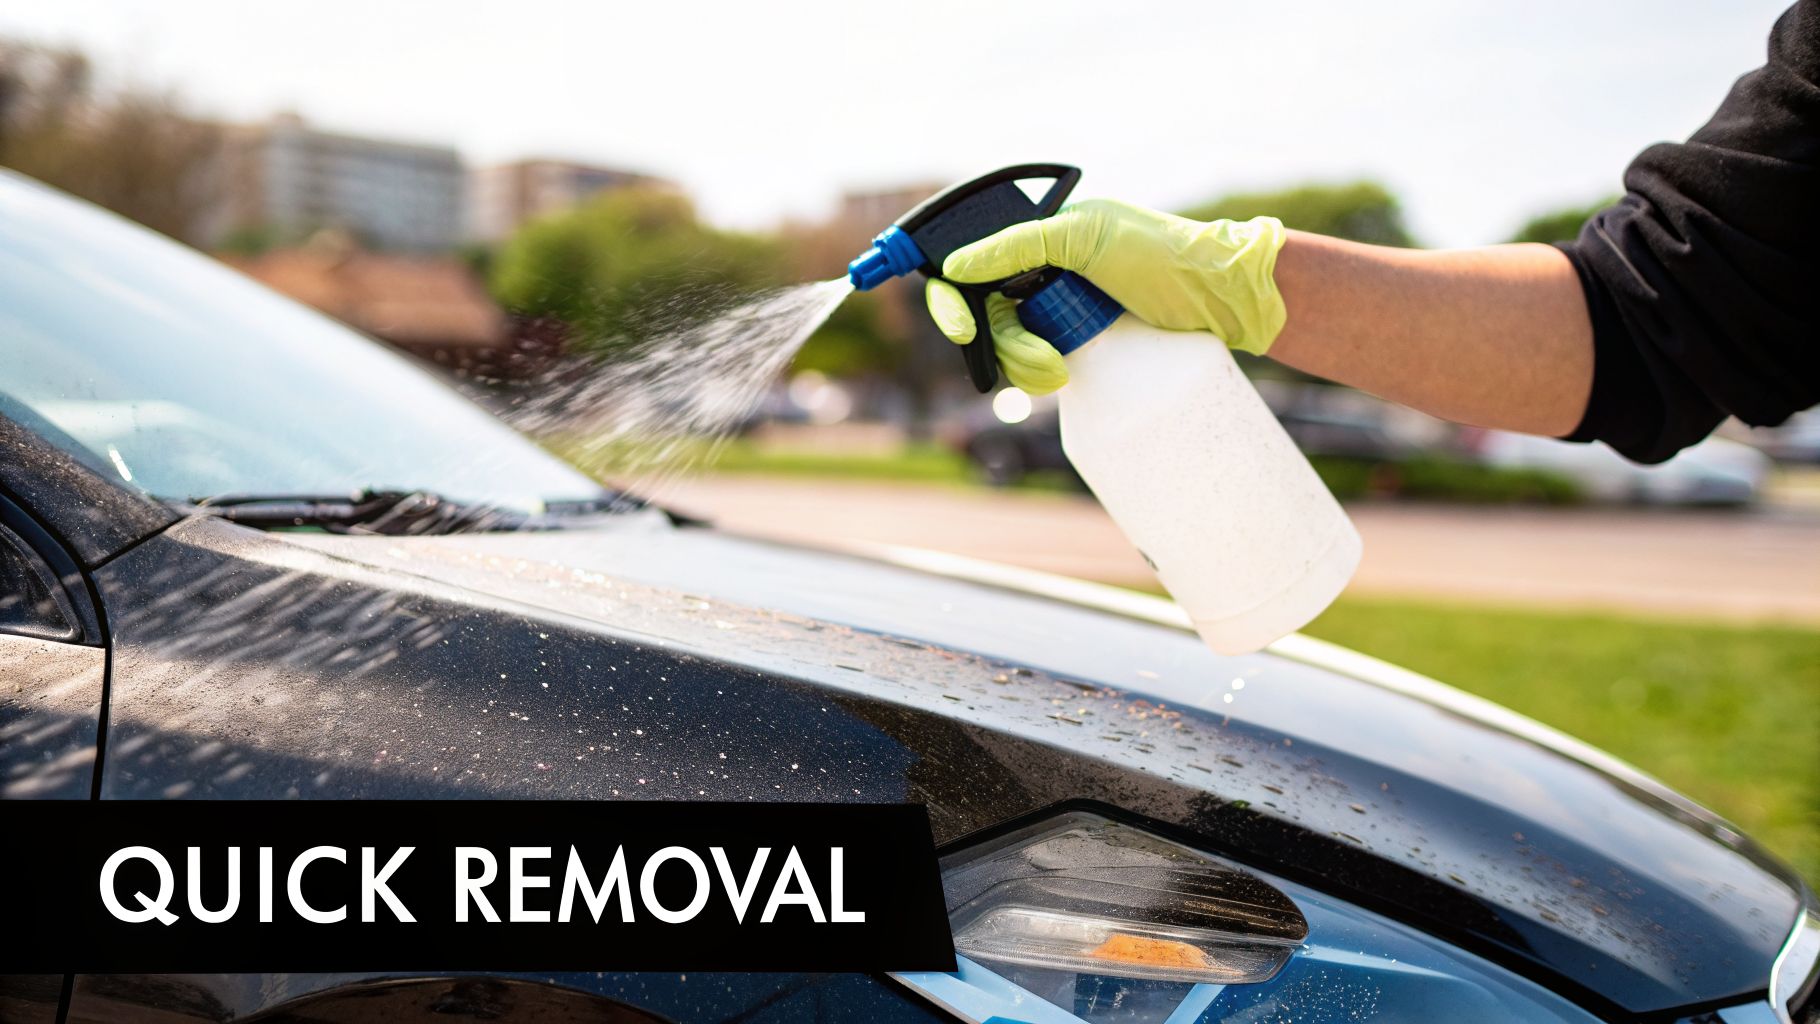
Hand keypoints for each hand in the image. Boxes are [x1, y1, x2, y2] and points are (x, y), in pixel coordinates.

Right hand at [925, 199, 1288, 393]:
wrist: (1217, 298)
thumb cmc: (1159, 254)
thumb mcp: (1085, 238)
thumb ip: (1018, 245)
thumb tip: (956, 266)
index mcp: (1036, 233)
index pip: (969, 264)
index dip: (952, 301)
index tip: (964, 332)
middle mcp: (1038, 268)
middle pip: (983, 314)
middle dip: (1003, 343)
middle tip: (1041, 359)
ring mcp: (1054, 306)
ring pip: (1006, 344)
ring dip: (1022, 365)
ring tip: (1060, 371)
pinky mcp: (1074, 339)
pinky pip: (1032, 362)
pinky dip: (1037, 375)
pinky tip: (1061, 375)